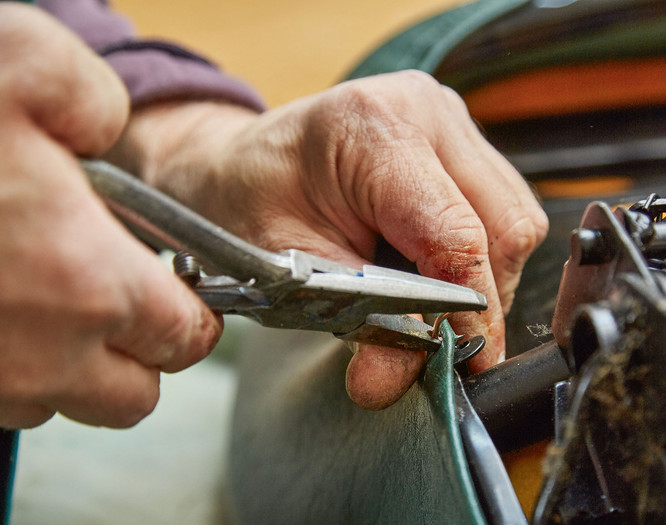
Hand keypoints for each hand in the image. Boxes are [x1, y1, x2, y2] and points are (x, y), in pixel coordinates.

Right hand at [0, 5, 221, 427]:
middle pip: (131, 395)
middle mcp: (40, 355)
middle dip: (137, 355)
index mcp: (90, 282)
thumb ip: (94, 100)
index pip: (185, 338)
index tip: (178, 291)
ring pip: (57, 404)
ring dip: (65, 366)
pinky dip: (5, 368)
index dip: (191, 314)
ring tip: (38, 295)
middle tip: (112, 298)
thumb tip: (103, 132)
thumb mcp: (22, 62)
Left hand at [108, 71, 547, 409]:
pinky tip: (433, 265)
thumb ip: (357, 324)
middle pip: (505, 227)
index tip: (463, 362)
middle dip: (479, 299)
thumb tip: (400, 377)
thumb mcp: (289, 275)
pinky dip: (481, 254)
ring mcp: (450, 119)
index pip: (455, 234)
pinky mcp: (462, 139)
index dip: (467, 311)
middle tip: (440, 340)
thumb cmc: (250, 208)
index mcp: (373, 129)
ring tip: (429, 297)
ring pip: (515, 221)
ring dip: (484, 278)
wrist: (241, 166)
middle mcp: (426, 110)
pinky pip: (504, 210)